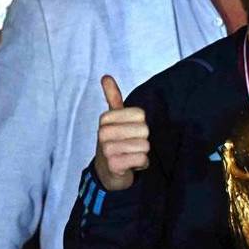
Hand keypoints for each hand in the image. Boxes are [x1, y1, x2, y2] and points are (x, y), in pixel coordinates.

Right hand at [93, 75, 149, 191]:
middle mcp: (103, 132)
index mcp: (106, 118)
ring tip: (129, 155)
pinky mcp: (114, 165)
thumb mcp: (113, 119)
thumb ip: (113, 98)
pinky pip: (142, 159)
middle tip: (129, 146)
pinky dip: (141, 164)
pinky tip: (130, 165)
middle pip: (144, 130)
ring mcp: (107, 149)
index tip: (128, 133)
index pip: (141, 115)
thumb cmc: (114, 143)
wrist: (106, 172)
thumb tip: (106, 76)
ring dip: (142, 153)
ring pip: (144, 146)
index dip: (140, 126)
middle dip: (142, 141)